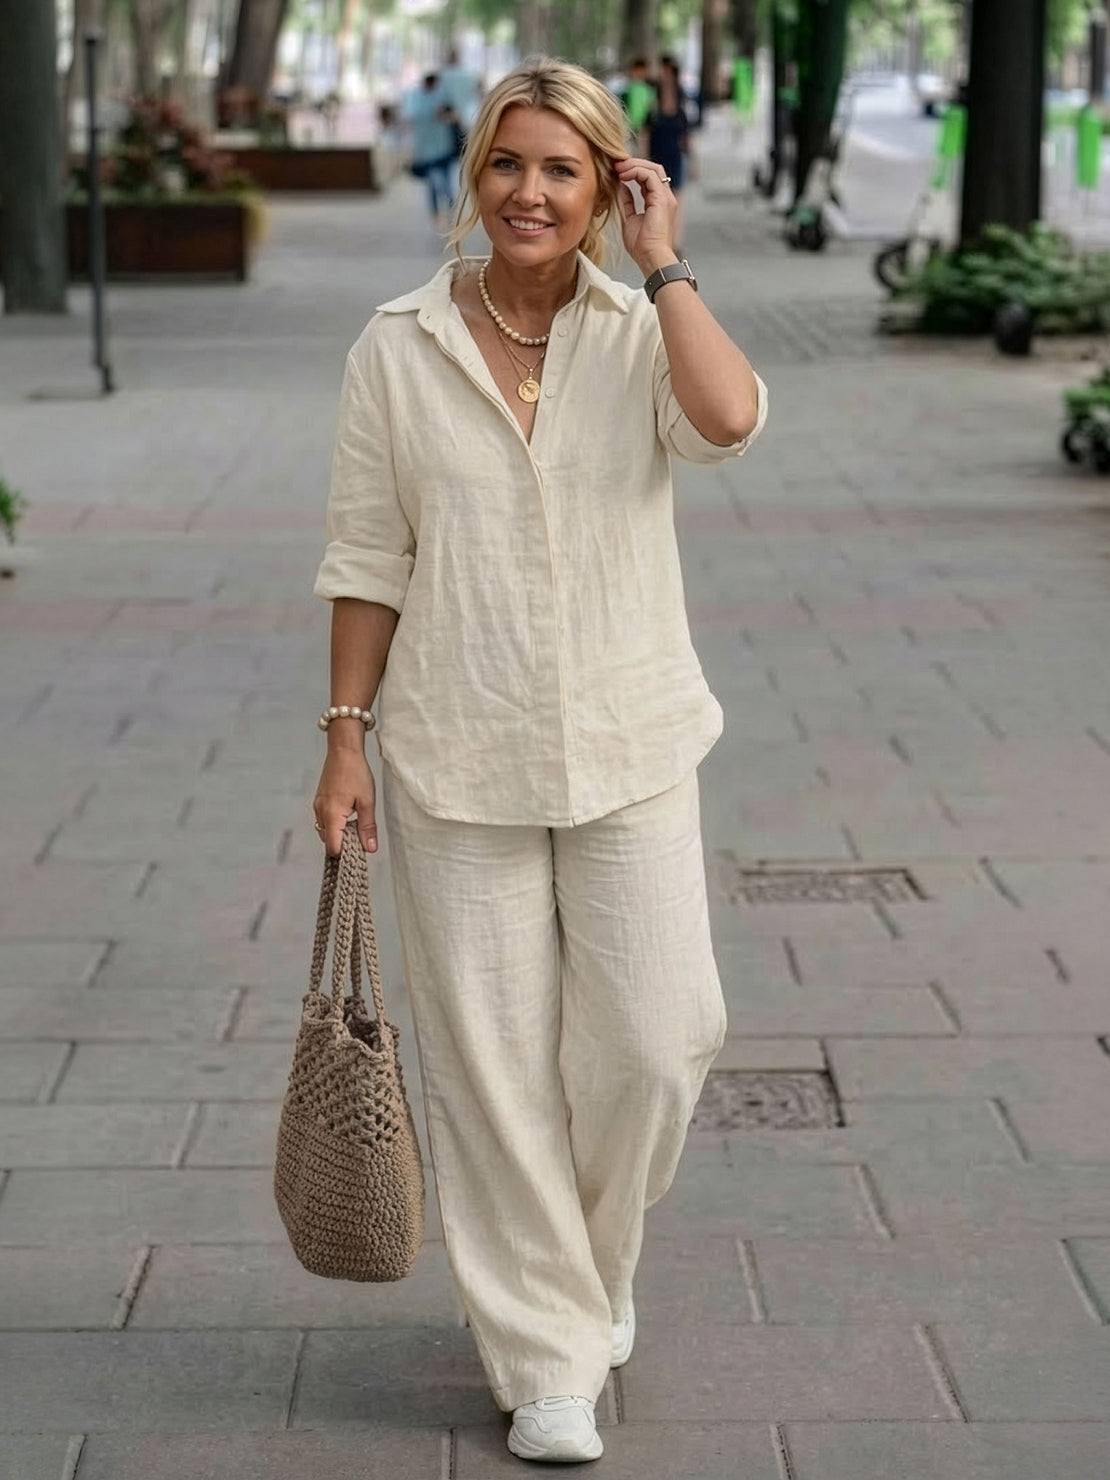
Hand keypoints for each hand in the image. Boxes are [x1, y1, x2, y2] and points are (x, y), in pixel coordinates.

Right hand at [313, 750, 377, 857]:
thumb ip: (367, 827)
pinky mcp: (319, 801)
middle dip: (343, 844)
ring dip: (339, 834)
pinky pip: (324, 821)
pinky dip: (335, 824)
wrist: (343, 751)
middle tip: (361, 837)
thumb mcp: (367, 802)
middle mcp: (321, 813)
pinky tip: (348, 815)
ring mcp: (318, 807)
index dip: (345, 854)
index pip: (333, 847)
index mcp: (332, 815)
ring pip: (325, 831)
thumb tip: (370, 849)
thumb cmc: (356, 773)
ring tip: (356, 824)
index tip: (359, 852)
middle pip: (328, 841)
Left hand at [613, 156, 677, 273]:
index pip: (648, 178)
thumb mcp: (630, 219)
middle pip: (653, 169)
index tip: (616, 172)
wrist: (651, 258)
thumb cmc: (642, 246)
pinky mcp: (662, 199)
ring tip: (618, 168)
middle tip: (616, 165)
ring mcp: (665, 197)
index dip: (633, 171)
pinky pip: (650, 175)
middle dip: (634, 164)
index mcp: (658, 202)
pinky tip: (623, 176)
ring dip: (634, 165)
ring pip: (653, 168)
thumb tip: (622, 186)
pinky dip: (636, 171)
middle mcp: (665, 197)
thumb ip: (628, 202)